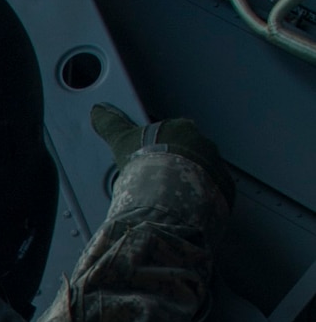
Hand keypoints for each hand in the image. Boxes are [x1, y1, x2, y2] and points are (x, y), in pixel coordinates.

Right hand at [91, 104, 233, 205]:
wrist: (169, 193)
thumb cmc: (147, 163)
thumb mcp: (123, 141)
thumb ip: (111, 124)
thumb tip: (97, 110)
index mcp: (182, 128)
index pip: (173, 135)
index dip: (160, 150)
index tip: (150, 164)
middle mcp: (204, 144)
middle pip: (190, 155)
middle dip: (178, 167)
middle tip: (159, 185)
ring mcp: (217, 167)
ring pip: (203, 175)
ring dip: (190, 185)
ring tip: (171, 202)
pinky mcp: (224, 191)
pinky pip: (214, 196)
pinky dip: (202, 202)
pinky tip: (186, 211)